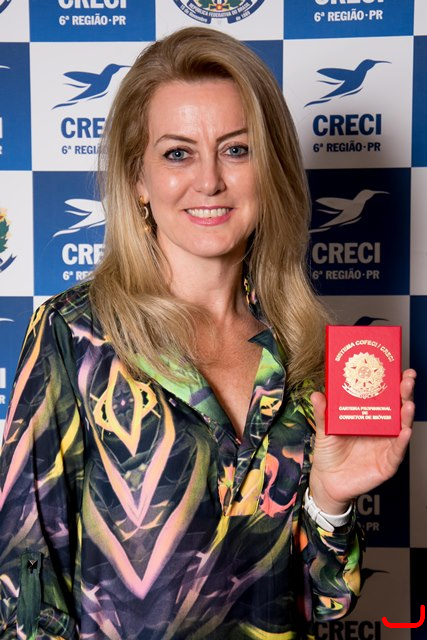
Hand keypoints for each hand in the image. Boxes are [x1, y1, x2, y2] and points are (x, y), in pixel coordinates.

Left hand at [308, 369, 415, 513]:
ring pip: (402, 427)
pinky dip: (402, 441)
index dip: (391, 383)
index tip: (397, 368)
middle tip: (407, 379)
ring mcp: (386, 445)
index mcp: (368, 418)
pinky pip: (397, 451)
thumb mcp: (324, 430)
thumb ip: (323, 413)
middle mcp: (380, 429)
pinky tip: (405, 431)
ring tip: (407, 404)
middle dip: (404, 392)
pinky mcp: (387, 463)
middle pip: (397, 408)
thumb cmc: (329, 454)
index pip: (383, 397)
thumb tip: (318, 394)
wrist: (327, 482)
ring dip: (406, 414)